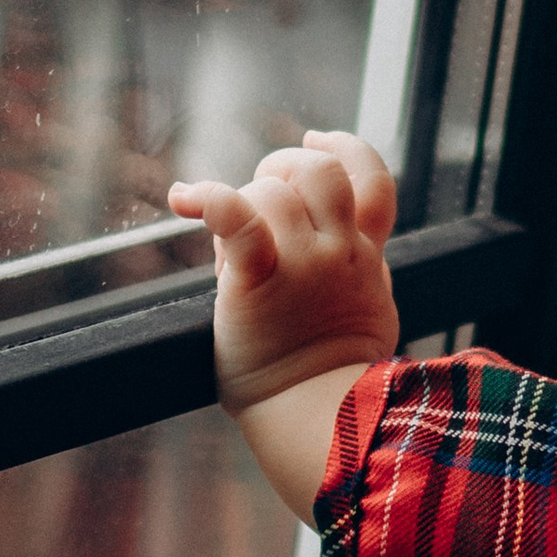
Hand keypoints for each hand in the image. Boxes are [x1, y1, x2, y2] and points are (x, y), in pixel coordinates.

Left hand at [169, 130, 400, 413]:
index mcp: (364, 259)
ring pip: (275, 190)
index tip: (316, 139)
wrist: (319, 418)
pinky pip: (237, 219)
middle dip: (282, 166)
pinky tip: (182, 197)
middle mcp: (340, 253)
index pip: (374, 182)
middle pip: (319, 172)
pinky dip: (208, 198)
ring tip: (226, 223)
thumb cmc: (331, 379)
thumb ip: (351, 273)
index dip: (346, 149)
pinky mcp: (260, 280)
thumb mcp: (365, 313)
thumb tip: (312, 246)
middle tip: (256, 191)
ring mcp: (305, 265)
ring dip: (246, 194)